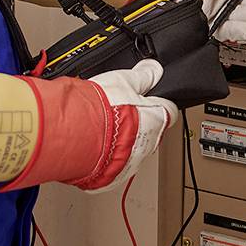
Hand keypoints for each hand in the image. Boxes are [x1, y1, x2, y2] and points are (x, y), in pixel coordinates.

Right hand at [82, 59, 178, 193]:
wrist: (76, 134)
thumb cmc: (102, 109)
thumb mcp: (124, 80)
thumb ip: (143, 76)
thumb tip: (154, 68)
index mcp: (157, 120)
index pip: (169, 111)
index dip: (157, 102)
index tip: (146, 100)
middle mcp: (148, 145)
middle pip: (149, 132)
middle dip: (136, 123)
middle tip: (117, 111)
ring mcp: (130, 162)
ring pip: (130, 150)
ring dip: (119, 140)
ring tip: (100, 126)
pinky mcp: (110, 177)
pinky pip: (111, 165)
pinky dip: (104, 155)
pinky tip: (93, 143)